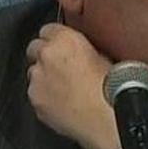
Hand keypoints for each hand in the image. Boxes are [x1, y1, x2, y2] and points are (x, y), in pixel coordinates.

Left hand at [25, 23, 118, 148]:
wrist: (107, 119)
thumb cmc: (114, 90)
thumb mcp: (106, 56)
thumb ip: (86, 47)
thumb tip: (82, 52)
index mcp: (66, 39)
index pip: (49, 28)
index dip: (56, 38)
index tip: (61, 45)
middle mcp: (47, 55)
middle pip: (34, 47)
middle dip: (45, 54)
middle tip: (61, 66)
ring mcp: (37, 78)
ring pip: (33, 71)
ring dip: (44, 76)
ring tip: (64, 88)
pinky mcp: (35, 99)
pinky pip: (35, 93)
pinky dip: (44, 95)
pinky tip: (61, 102)